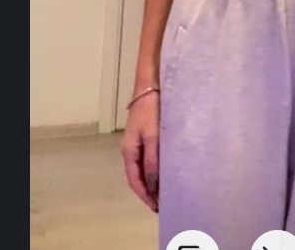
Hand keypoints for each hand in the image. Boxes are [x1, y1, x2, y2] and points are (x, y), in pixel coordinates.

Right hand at [120, 91, 159, 212]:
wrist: (150, 85)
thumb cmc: (151, 110)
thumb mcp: (153, 136)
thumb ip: (152, 161)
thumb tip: (153, 186)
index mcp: (128, 151)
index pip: (135, 180)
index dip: (145, 196)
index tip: (156, 208)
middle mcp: (130, 149)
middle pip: (137, 176)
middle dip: (148, 192)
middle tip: (162, 204)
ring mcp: (137, 141)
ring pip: (143, 168)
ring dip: (152, 181)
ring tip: (165, 192)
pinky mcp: (145, 134)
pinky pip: (148, 158)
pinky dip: (155, 168)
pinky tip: (165, 171)